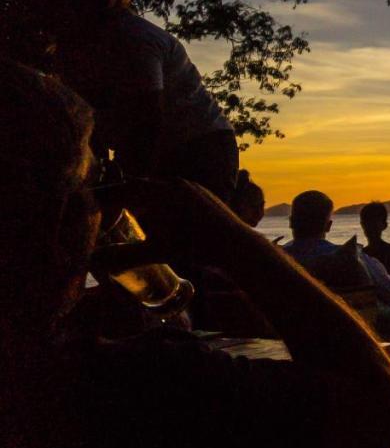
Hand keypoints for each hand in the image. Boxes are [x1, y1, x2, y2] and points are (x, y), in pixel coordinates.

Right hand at [107, 177, 245, 260]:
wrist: (236, 246)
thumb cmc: (196, 249)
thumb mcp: (158, 253)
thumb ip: (125, 255)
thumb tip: (96, 263)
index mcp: (160, 193)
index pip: (123, 191)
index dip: (107, 202)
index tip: (97, 215)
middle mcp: (174, 184)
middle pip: (138, 186)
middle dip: (121, 198)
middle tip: (108, 214)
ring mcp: (189, 185)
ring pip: (157, 187)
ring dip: (142, 198)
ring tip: (131, 215)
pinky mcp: (201, 191)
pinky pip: (174, 190)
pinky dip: (161, 199)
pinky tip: (159, 216)